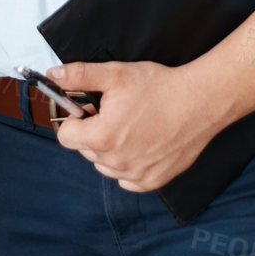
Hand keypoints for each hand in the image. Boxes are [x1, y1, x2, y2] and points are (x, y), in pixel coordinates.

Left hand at [50, 61, 219, 191]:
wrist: (200, 101)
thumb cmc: (159, 87)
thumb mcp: (115, 74)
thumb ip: (79, 75)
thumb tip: (53, 76)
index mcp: (102, 137)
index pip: (65, 136)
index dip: (75, 119)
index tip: (91, 109)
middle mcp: (116, 162)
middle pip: (85, 150)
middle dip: (93, 132)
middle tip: (115, 114)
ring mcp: (136, 175)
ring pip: (105, 166)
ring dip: (110, 150)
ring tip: (132, 127)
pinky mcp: (153, 181)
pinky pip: (127, 179)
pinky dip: (129, 165)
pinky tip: (143, 144)